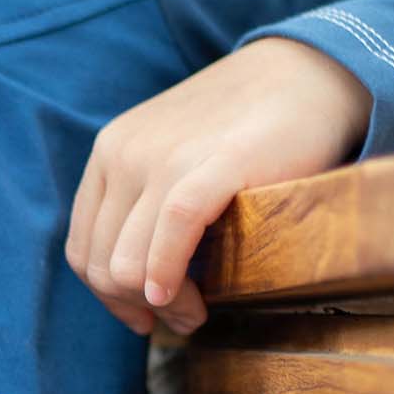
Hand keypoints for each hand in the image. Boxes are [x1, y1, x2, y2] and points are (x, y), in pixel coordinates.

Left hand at [65, 37, 372, 335]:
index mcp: (110, 151)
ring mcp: (164, 158)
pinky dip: (169, 279)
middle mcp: (124, 154)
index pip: (82, 248)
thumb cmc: (246, 129)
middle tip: (181, 320)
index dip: (108, 297)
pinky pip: (170, 237)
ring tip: (195, 313)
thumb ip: (145, 201)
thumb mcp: (174, 154)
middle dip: (136, 308)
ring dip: (161, 305)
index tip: (144, 315)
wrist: (311, 73)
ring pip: (126, 265)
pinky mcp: (213, 166)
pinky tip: (189, 301)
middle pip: (101, 266)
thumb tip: (134, 281)